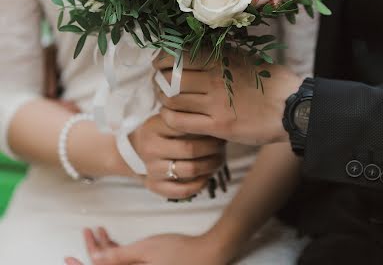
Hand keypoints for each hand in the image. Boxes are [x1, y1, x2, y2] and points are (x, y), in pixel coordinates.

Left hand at [65, 227, 227, 264]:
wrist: (206, 253)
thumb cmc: (179, 251)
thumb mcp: (146, 249)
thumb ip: (120, 257)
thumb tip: (97, 259)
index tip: (68, 259)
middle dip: (94, 251)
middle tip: (87, 233)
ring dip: (105, 250)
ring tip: (98, 230)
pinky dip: (117, 253)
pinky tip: (112, 238)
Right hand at [130, 114, 224, 198]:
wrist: (129, 151)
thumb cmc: (155, 130)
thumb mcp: (163, 117)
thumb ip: (181, 115)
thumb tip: (213, 115)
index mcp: (154, 127)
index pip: (185, 126)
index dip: (206, 127)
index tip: (218, 127)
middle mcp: (151, 148)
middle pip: (190, 149)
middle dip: (213, 148)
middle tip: (223, 144)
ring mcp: (152, 169)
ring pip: (190, 171)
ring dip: (210, 166)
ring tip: (219, 159)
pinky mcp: (154, 186)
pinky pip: (182, 190)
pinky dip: (199, 185)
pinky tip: (206, 176)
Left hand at [155, 53, 300, 145]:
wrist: (293, 108)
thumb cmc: (272, 82)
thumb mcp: (246, 58)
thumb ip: (222, 55)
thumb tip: (199, 49)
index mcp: (221, 59)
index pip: (178, 55)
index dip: (162, 59)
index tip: (159, 63)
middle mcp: (214, 78)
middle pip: (170, 77)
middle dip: (159, 80)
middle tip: (158, 83)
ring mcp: (215, 103)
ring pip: (172, 100)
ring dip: (162, 100)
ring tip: (164, 101)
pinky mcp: (218, 126)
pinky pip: (181, 122)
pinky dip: (169, 119)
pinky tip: (172, 118)